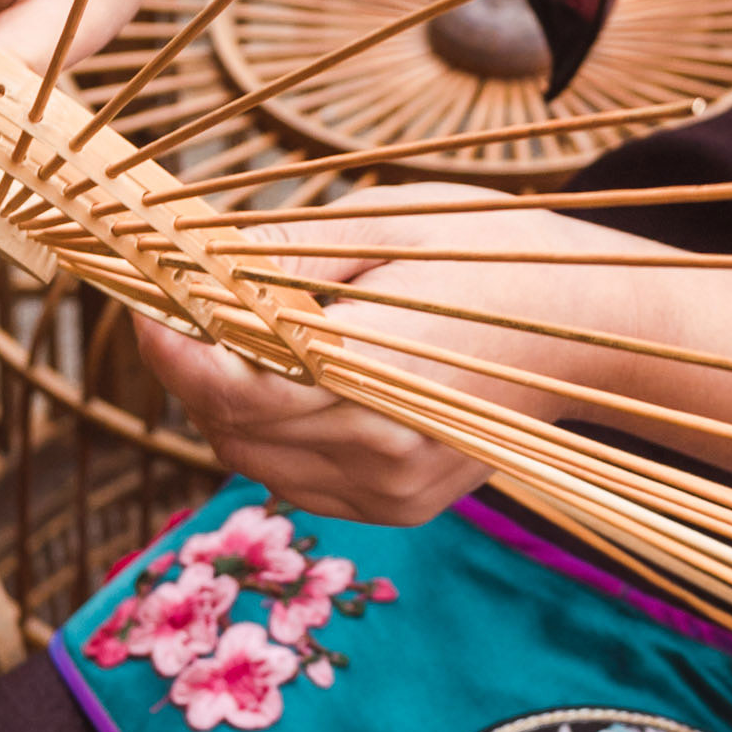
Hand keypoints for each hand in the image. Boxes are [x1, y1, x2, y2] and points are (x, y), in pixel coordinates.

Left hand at [141, 198, 599, 534]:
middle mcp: (379, 446)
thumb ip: (287, 255)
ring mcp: (391, 488)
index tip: (140, 305)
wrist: (591, 332)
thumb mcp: (388, 225)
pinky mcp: (399, 506)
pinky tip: (291, 386)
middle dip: (188, 372)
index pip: (231, 385)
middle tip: (179, 311)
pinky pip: (297, 481)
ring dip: (223, 408)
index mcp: (374, 369)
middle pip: (228, 428)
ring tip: (233, 342)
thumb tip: (196, 266)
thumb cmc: (496, 257)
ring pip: (253, 462)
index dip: (168, 350)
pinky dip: (271, 438)